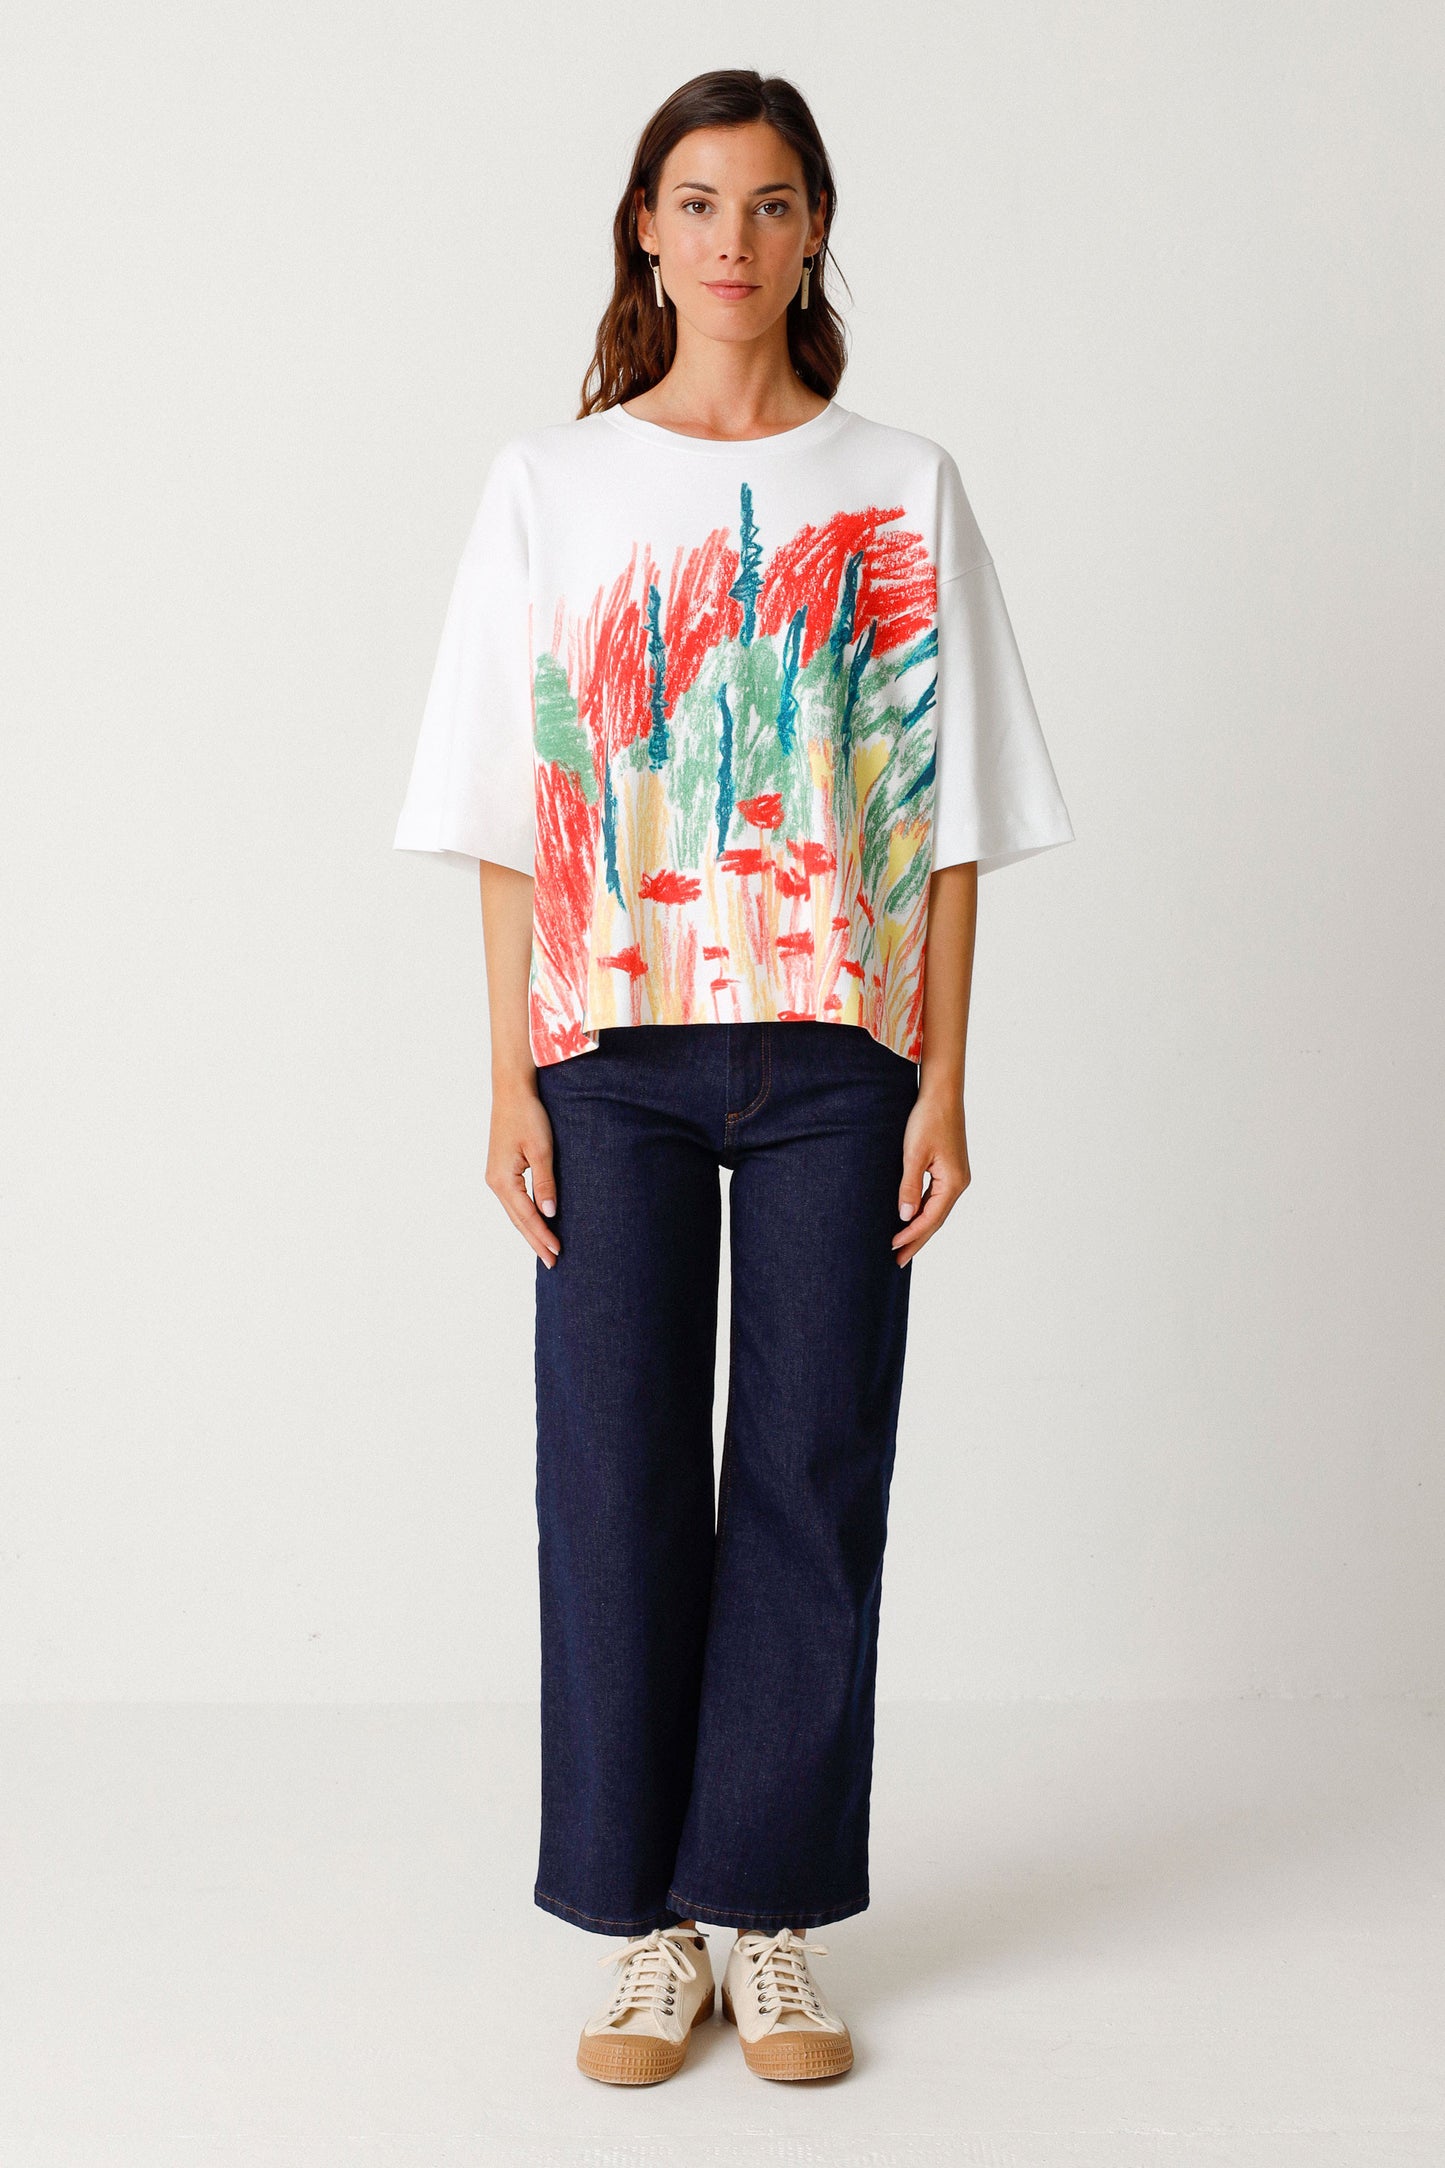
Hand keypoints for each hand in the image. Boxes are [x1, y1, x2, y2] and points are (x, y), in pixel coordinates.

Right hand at [486, 1075, 561, 1267]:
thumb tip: (550, 1212)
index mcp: (503, 1180)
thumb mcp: (541, 1149)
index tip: (558, 1252)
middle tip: (553, 1263)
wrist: (512, 1092)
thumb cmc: (528, 1116)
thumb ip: (545, 1182)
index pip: (526, 1216)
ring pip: (515, 1212)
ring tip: (546, 1250)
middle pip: (518, 1220)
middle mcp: (495, 1182)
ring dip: (530, 1231)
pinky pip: (514, 1201)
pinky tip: (536, 1223)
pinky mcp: (502, 1170)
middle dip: (535, 1241)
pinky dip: (525, 1216)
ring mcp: (496, 1177)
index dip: (543, 1235)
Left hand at [893, 1080, 970, 1265]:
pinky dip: (922, 1212)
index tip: (892, 1247)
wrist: (942, 1094)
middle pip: (936, 1220)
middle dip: (916, 1240)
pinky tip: (910, 1218)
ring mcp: (955, 1177)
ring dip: (919, 1228)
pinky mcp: (949, 1169)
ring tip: (901, 1246)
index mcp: (953, 1182)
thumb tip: (904, 1216)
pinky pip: (935, 1198)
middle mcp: (959, 1183)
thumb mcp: (914, 1154)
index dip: (911, 1234)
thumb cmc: (928, 1119)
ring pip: (935, 1210)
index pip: (930, 1218)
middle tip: (897, 1261)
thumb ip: (909, 1187)